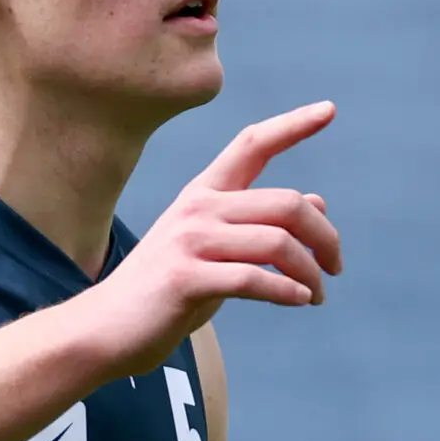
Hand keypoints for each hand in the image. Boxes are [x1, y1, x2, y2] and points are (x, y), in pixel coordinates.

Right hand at [78, 102, 343, 374]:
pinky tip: (300, 301)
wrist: (103, 331)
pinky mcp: (185, 278)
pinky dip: (286, 291)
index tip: (329, 109)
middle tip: (336, 267)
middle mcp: (197, 208)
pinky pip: (254, 279)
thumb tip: (318, 202)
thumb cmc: (164, 295)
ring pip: (278, 242)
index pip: (252, 145)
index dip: (293, 125)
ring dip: (310, 272)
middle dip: (325, 237)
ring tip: (317, 294)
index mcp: (203, 194)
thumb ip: (259, 227)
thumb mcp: (216, 253)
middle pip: (287, 203)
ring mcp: (189, 241)